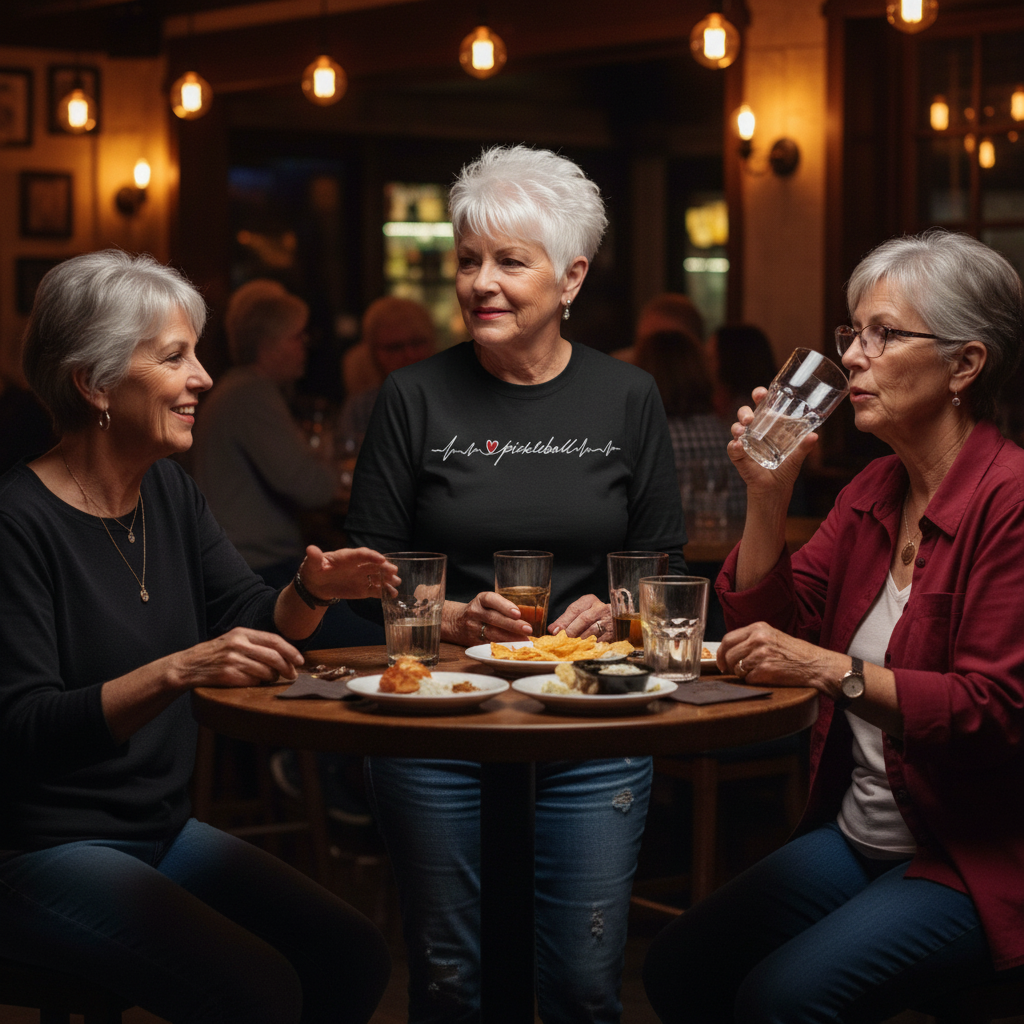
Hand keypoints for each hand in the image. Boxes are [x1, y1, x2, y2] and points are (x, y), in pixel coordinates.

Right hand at [172, 627, 303, 689]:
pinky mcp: (228, 676)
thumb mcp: (234, 640)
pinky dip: (258, 684)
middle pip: (274, 656)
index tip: (300, 660)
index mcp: (242, 633)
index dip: (291, 650)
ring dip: (273, 678)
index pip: (274, 640)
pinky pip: (253, 682)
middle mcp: (238, 644)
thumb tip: (283, 653)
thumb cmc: (215, 654)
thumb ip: (255, 643)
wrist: (188, 666)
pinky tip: (255, 682)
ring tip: (270, 678)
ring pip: (266, 671)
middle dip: (287, 667)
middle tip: (292, 675)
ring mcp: (233, 660)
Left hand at [299, 545, 396, 601]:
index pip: (362, 554)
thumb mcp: (312, 563)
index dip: (371, 556)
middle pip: (374, 564)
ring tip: (396, 582)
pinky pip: (376, 589)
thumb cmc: (315, 570)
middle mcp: (358, 565)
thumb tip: (311, 549)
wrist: (317, 584)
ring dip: (388, 578)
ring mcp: (362, 576)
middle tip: (394, 571)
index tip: (381, 559)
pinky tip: (392, 594)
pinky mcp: (364, 588)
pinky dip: (384, 592)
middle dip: (384, 566)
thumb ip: (314, 557)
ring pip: (378, 576)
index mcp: (347, 557)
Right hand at [445, 592, 533, 645]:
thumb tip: (531, 616)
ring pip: (492, 633)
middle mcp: (475, 612)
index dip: (504, 606)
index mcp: (481, 600)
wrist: (455, 622)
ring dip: (511, 638)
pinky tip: (514, 648)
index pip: (491, 600)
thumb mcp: (487, 603)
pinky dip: (503, 646)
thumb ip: (503, 606)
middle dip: (512, 625)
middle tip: (528, 629)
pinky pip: (489, 644)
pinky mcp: (473, 641)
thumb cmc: (480, 611)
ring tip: (525, 641)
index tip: (517, 613)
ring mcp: (473, 628)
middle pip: (494, 618)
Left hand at [549, 594, 612, 640]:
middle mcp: (600, 607)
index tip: (554, 631)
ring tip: (575, 642)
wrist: (617, 621)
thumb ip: (566, 620)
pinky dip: (593, 643)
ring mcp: (608, 619)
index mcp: (589, 600)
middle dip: (572, 630)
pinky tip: (588, 645)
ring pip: (593, 629)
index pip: (574, 609)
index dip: (563, 621)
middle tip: (564, 638)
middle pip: (583, 618)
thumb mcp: (580, 614)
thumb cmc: (594, 617)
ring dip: (582, 637)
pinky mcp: (614, 631)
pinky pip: (602, 638)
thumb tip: (552, 629)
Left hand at [716, 621, 844, 690]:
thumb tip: (729, 651)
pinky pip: (748, 679)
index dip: (721, 653)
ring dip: (742, 675)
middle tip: (733, 673)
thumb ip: (751, 639)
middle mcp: (758, 638)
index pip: (728, 639)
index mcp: (758, 628)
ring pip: (736, 668)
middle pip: (728, 654)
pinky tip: (765, 678)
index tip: (721, 663)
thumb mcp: (772, 637)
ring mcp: (761, 653)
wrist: (816, 665)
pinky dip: (754, 681)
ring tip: (756, 673)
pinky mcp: (766, 669)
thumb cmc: (795, 653)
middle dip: (728, 666)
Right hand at [727, 386, 817, 497]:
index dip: (759, 396)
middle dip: (744, 412)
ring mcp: (745, 442)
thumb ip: (804, 446)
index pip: (762, 405)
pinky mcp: (739, 456)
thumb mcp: (797, 457)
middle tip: (749, 417)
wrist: (775, 489)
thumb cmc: (786, 469)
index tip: (761, 393)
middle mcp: (754, 430)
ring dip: (737, 427)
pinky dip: (734, 447)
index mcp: (768, 424)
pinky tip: (738, 446)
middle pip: (745, 414)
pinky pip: (733, 449)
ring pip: (736, 428)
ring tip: (742, 431)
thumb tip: (815, 436)